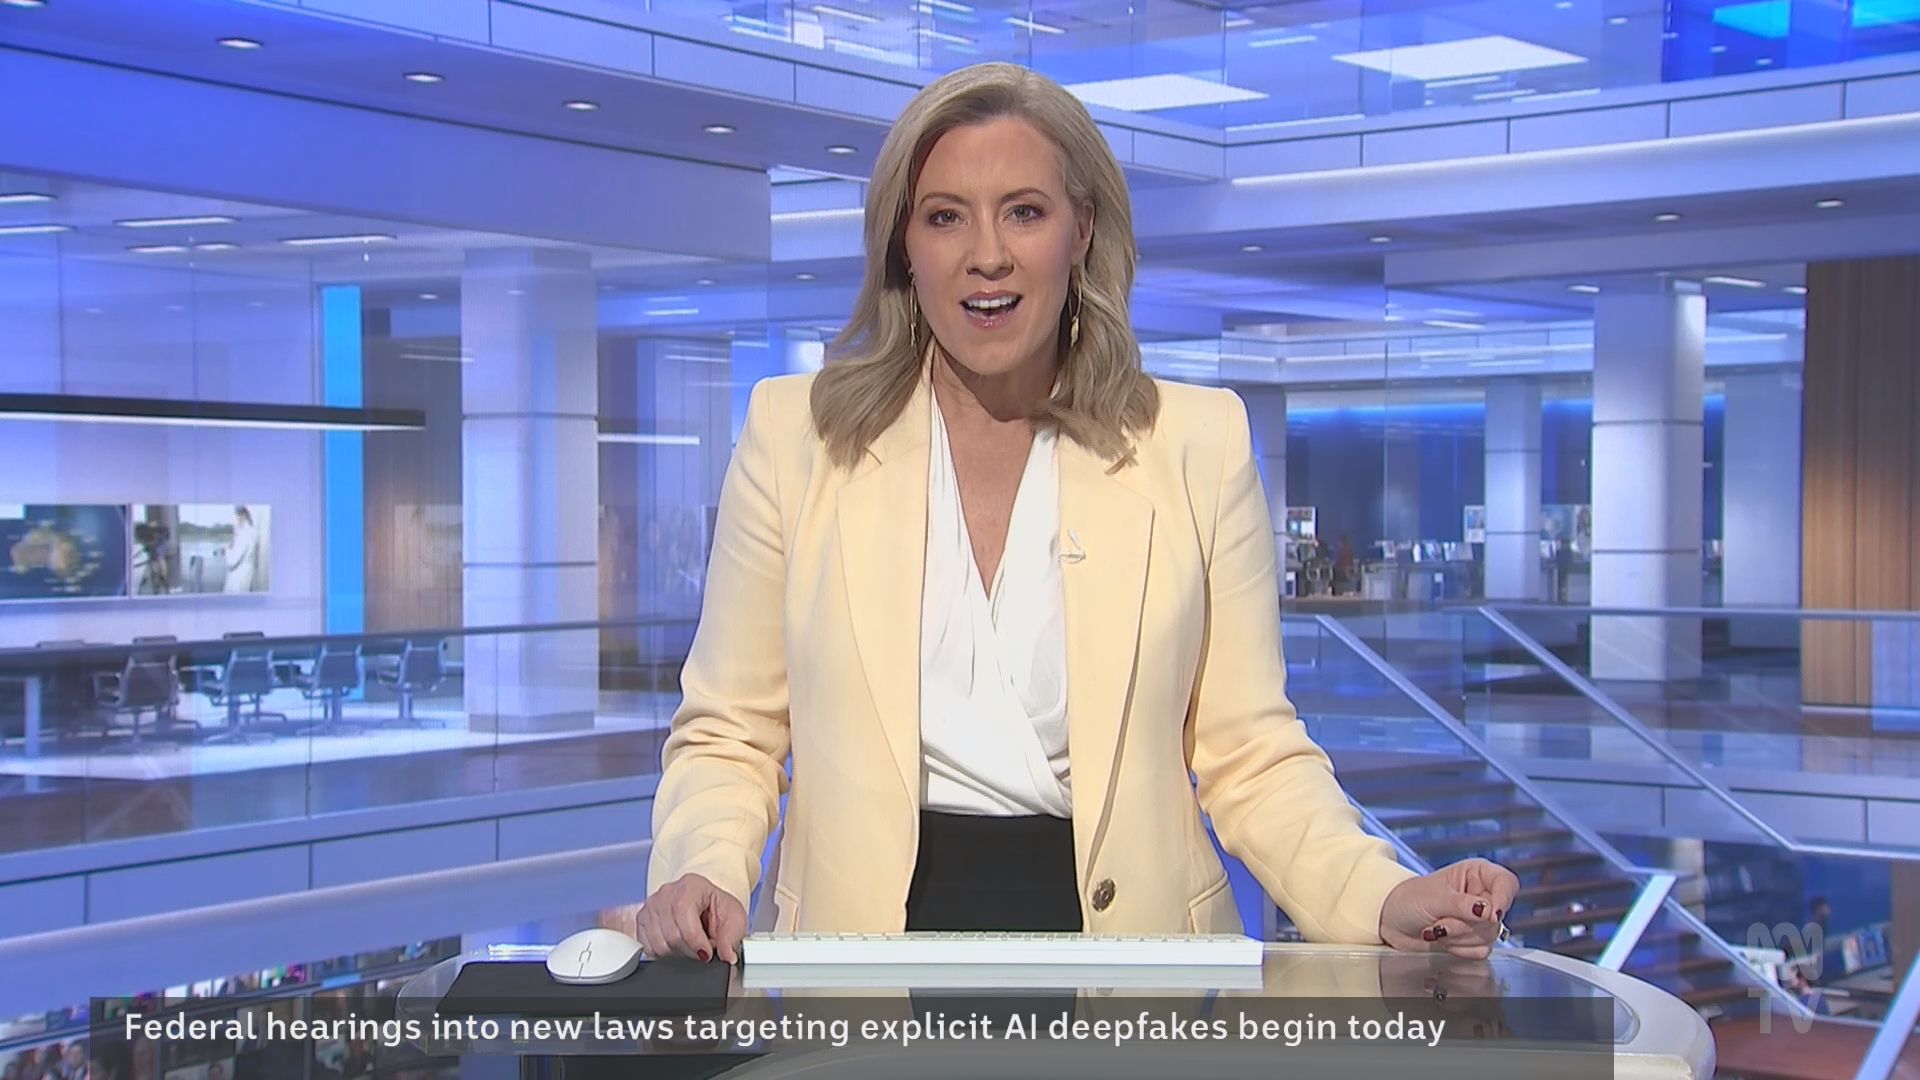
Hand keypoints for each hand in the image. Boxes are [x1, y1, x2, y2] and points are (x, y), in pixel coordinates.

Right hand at [633, 873, 746, 964]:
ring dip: (677, 953)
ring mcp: (652, 905)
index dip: (695, 941)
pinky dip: (662, 953)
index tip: (706, 954)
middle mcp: (667, 892)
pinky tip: (676, 946)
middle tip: (701, 949)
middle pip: (671, 934)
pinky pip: (647, 947)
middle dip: (689, 950)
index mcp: (691, 885)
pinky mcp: (642, 919)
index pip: (684, 914)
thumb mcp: (734, 920)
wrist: (706, 906)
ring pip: (659, 944)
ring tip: (689, 945)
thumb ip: (731, 938)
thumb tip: (727, 957)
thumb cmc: (717, 909)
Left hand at [1379, 857, 1519, 958]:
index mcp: (1476, 873)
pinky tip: (1443, 941)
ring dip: (1459, 937)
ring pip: (1489, 936)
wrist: (1392, 922)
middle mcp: (1482, 894)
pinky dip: (1461, 949)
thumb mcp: (1434, 898)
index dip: (1504, 899)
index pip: (1506, 883)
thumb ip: (1462, 905)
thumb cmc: (1409, 899)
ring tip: (1436, 929)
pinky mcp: (1474, 939)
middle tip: (1440, 922)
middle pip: (1496, 916)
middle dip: (1466, 924)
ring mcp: (1479, 918)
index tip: (1490, 914)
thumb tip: (1488, 911)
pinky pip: (1482, 950)